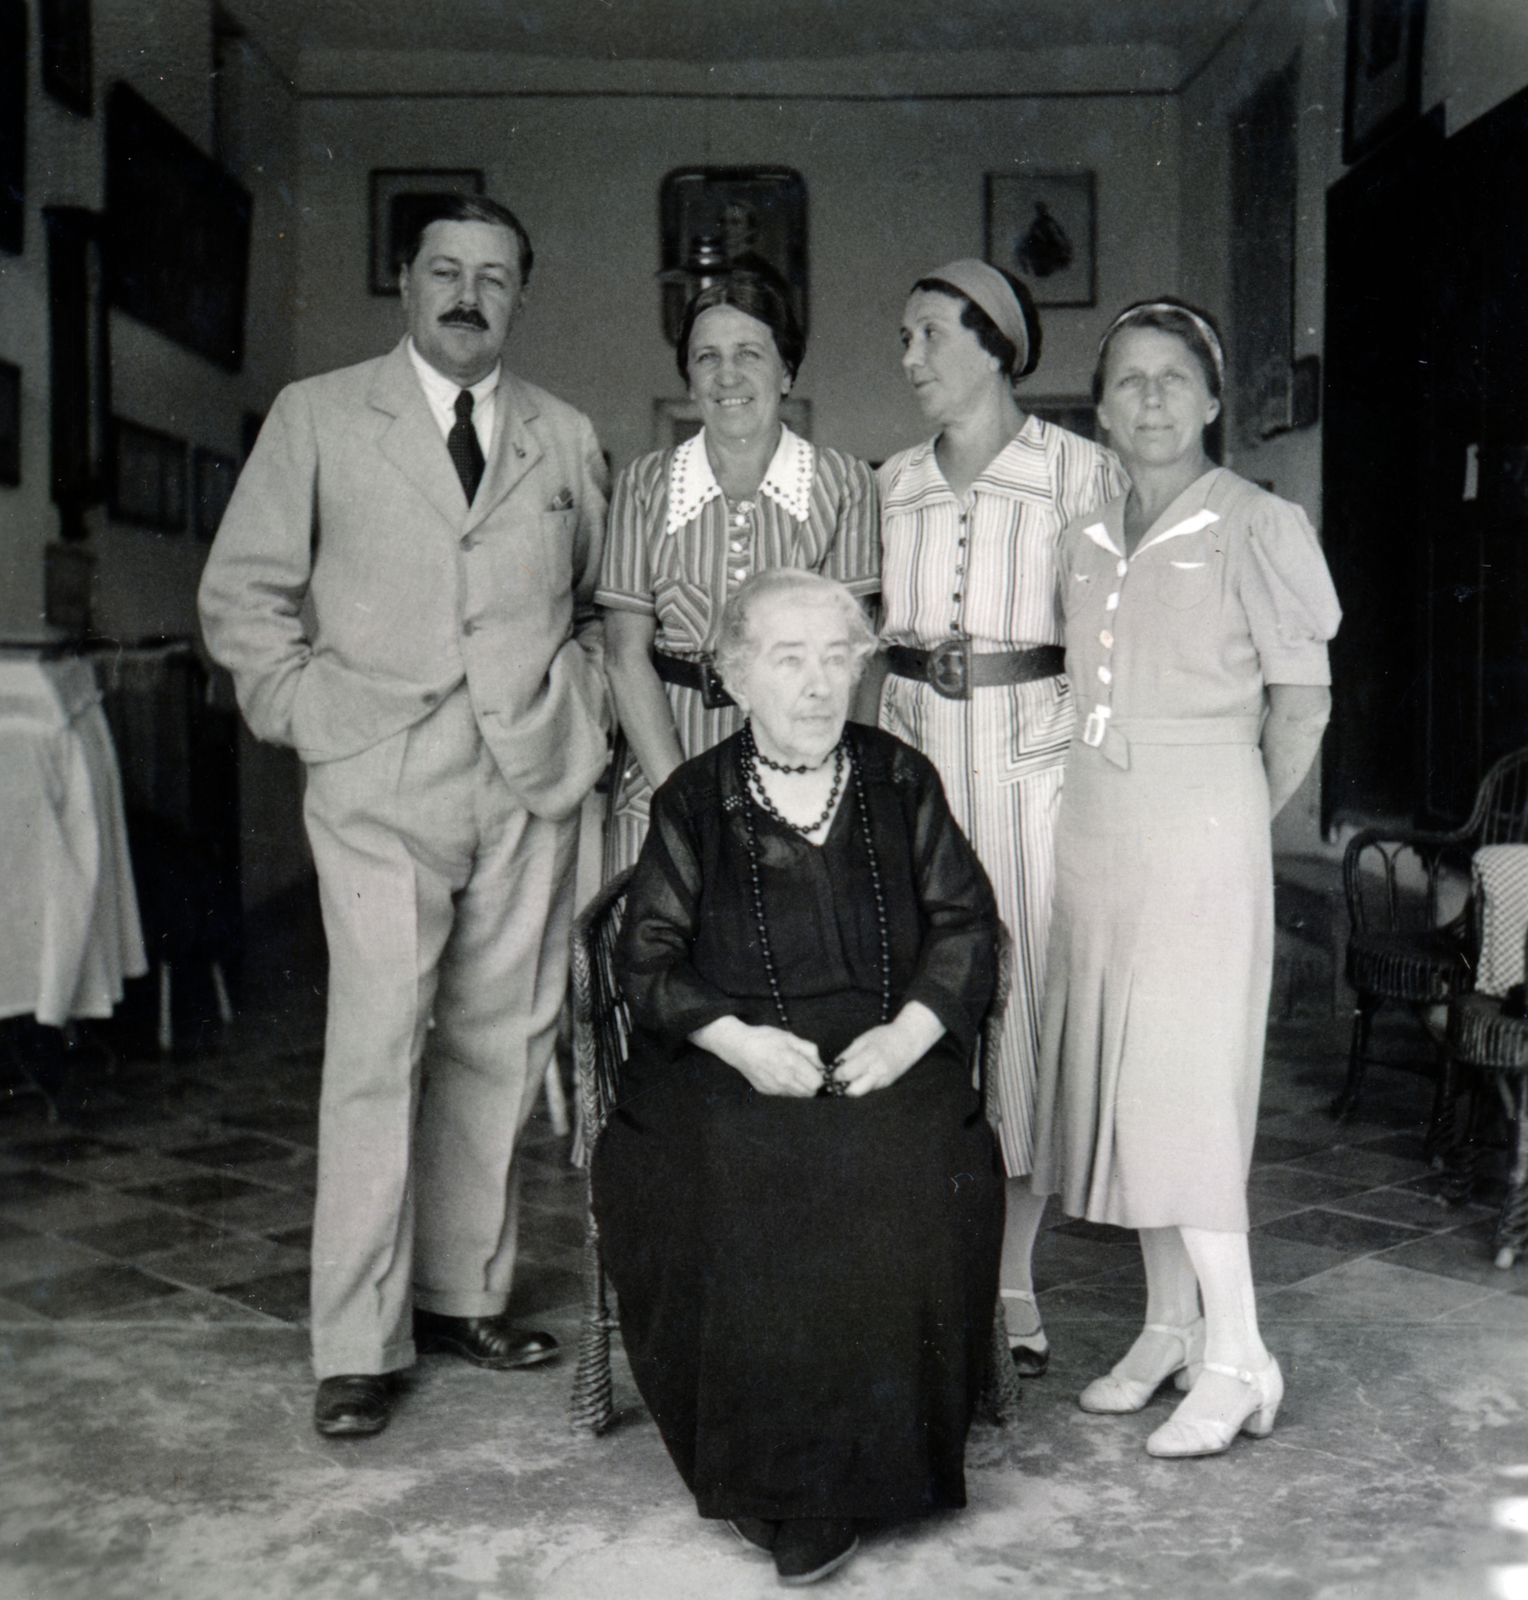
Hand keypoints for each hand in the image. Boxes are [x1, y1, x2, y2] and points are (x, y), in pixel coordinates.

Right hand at [690, 1016, 825, 1097]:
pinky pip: (785, 1094)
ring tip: (793, 1072)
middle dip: (812, 1083)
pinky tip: (781, 1075)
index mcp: (792, 1063)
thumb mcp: (789, 1037)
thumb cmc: (764, 1038)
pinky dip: (788, 1088)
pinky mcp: (767, 1091)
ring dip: (801, 1087)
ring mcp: (775, 1087)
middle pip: (810, 1092)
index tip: (816, 1069)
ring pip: (798, 1096)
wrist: (739, 1047)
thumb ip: (809, 1050)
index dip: (820, 1076)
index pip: (817, 1082)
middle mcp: (784, 1079)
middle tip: (807, 1071)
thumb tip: (821, 1064)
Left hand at [832, 1001, 945, 1097]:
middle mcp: (877, 1072)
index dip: (835, 1075)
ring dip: (853, 1087)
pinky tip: (863, 1075)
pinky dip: (863, 1084)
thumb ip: (848, 1054)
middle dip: (843, 1087)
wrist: (909, 1040)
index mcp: (869, 1058)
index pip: (846, 1074)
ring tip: (850, 1076)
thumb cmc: (885, 1036)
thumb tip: (835, 1066)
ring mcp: (883, 1080)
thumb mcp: (863, 1040)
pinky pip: (870, 1088)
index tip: (832, 1072)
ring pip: (862, 1092)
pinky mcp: (887, 1084)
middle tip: (840, 1079)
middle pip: (854, 1091)